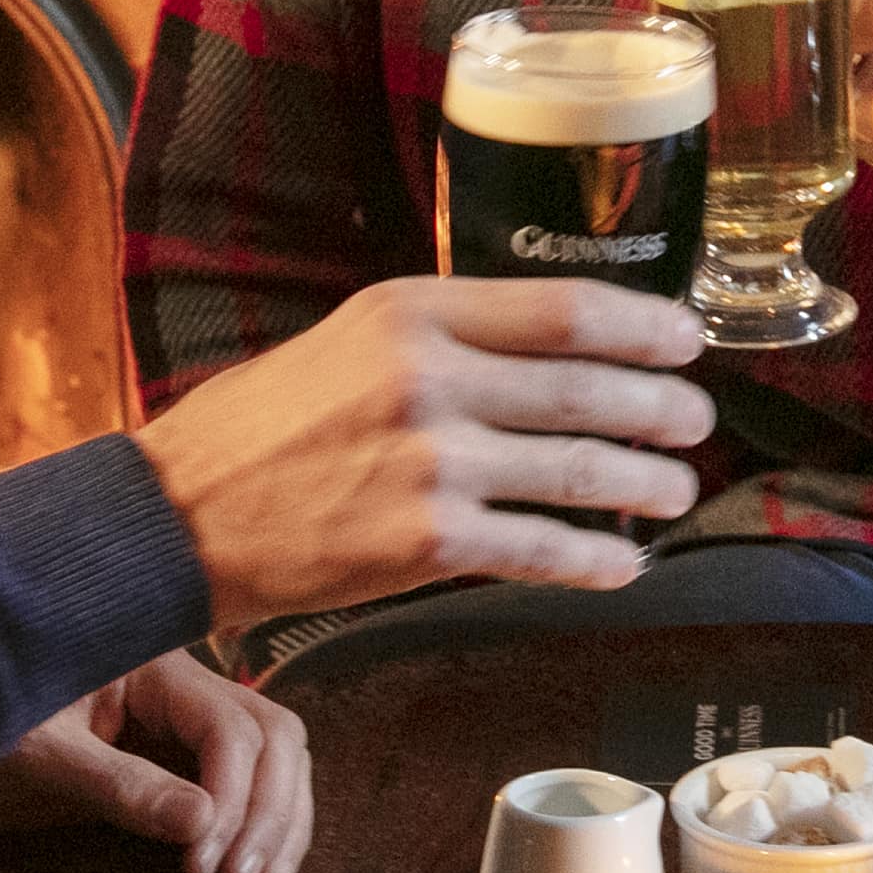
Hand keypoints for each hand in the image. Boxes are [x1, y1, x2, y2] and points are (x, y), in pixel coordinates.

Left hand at [0, 648, 316, 872]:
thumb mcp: (39, 764)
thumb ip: (119, 787)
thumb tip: (202, 824)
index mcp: (150, 666)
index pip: (231, 724)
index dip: (234, 797)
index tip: (204, 864)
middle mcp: (179, 685)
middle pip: (272, 737)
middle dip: (270, 813)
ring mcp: (181, 721)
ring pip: (272, 760)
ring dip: (278, 824)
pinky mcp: (173, 758)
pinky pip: (243, 783)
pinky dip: (258, 826)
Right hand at [135, 273, 717, 624]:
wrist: (179, 516)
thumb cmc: (261, 428)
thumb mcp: (350, 339)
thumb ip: (446, 337)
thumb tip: (553, 350)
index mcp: (410, 311)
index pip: (563, 308)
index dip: (644, 325)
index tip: (684, 338)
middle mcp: (427, 378)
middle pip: (587, 387)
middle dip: (661, 407)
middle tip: (694, 419)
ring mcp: (429, 464)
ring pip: (578, 471)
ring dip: (645, 484)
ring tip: (675, 489)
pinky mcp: (424, 545)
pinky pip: (541, 550)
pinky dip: (595, 560)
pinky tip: (623, 563)